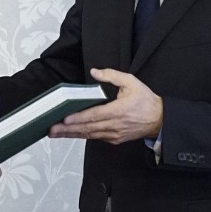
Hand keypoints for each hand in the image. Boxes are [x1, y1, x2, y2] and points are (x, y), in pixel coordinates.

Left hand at [48, 68, 162, 143]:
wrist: (159, 120)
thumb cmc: (145, 100)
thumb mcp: (131, 82)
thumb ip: (112, 75)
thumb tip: (95, 72)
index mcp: (119, 110)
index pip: (95, 115)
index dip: (79, 118)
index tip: (65, 119)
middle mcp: (114, 125)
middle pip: (87, 128)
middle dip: (68, 129)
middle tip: (51, 129)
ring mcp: (114, 134)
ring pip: (89, 135)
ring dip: (71, 134)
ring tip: (55, 133)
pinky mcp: (114, 139)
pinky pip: (95, 137)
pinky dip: (82, 135)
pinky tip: (71, 134)